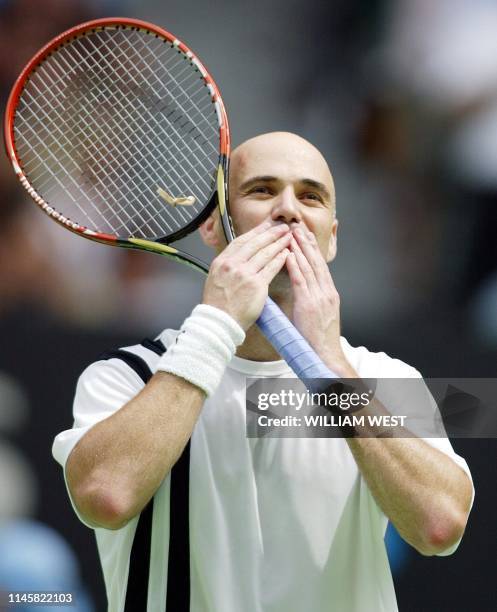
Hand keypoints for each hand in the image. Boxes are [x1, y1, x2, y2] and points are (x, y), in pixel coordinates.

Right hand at [203, 221, 290, 329]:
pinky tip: (288, 254)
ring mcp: (245, 274)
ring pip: (265, 253)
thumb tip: (240, 255)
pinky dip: (281, 259)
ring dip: (279, 243)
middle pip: (256, 243)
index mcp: (221, 261)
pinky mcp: (256, 285)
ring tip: (289, 237)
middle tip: (283, 227)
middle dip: (271, 233)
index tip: (266, 225)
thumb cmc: (218, 304)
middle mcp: (232, 264)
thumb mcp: (215, 277)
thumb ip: (228, 265)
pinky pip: (271, 268)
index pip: (241, 240)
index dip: (256, 231)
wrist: (219, 322)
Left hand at [286, 226, 351, 373]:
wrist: (326, 355)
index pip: (320, 265)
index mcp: (329, 293)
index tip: (304, 234)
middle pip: (316, 261)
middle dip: (306, 242)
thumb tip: (301, 292)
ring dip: (299, 248)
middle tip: (298, 226)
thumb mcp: (318, 315)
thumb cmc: (318, 339)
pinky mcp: (310, 304)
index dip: (312, 248)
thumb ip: (311, 301)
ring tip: (291, 233)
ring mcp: (319, 297)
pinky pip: (301, 281)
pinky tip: (288, 254)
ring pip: (309, 267)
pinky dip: (295, 266)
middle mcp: (326, 291)